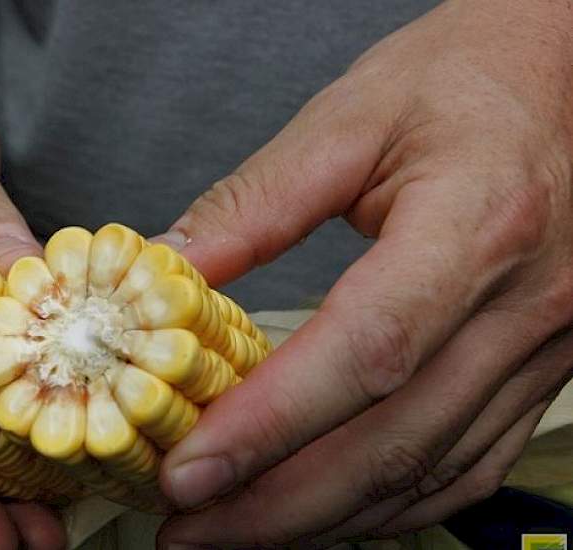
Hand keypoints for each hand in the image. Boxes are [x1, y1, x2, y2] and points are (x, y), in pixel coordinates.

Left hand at [155, 0, 572, 545]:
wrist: (569, 69)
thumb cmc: (469, 76)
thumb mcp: (353, 117)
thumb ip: (255, 201)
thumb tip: (167, 271)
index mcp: (475, 225)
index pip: (365, 351)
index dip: (270, 426)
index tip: (186, 473)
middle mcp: (525, 304)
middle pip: (394, 440)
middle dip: (278, 506)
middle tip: (188, 529)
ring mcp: (546, 348)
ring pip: (431, 471)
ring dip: (326, 519)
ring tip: (235, 532)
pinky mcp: (545, 368)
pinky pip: (470, 464)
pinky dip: (393, 504)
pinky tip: (329, 512)